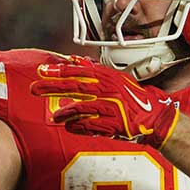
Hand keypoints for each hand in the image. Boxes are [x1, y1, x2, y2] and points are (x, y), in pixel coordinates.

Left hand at [30, 57, 178, 148]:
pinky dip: (78, 127)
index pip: (80, 72)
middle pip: (75, 87)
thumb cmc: (135, 99)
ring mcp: (111, 107)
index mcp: (109, 77)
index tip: (42, 70)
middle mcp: (109, 90)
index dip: (59, 71)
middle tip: (34, 88)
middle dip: (52, 88)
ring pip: (81, 108)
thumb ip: (97, 71)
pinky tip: (69, 127)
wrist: (155, 119)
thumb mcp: (118, 79)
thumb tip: (76, 62)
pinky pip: (90, 126)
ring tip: (55, 116)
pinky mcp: (114, 124)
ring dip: (65, 113)